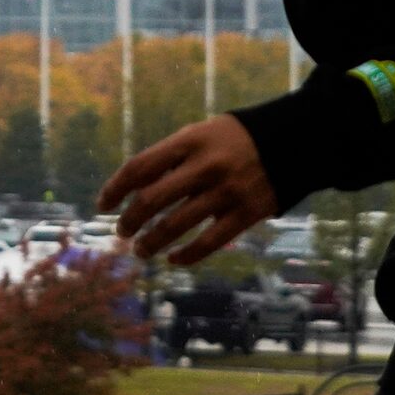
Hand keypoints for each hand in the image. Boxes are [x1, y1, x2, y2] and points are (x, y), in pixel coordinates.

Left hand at [98, 115, 279, 265]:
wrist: (291, 142)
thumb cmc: (233, 140)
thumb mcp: (200, 135)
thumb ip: (170, 159)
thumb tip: (133, 189)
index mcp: (189, 141)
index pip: (140, 167)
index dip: (116, 188)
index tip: (103, 205)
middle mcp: (205, 166)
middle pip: (152, 199)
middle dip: (130, 220)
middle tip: (121, 231)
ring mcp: (226, 191)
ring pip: (176, 225)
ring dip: (152, 242)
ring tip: (141, 251)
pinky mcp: (246, 214)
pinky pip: (208, 243)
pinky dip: (186, 255)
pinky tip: (173, 259)